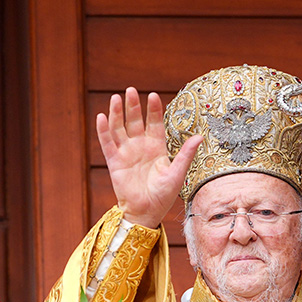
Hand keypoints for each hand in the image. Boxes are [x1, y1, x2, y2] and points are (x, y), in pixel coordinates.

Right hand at [96, 87, 201, 228]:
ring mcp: (126, 153)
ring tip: (115, 98)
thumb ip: (186, 154)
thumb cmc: (163, 195)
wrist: (146, 212)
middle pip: (134, 121)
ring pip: (119, 128)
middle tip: (130, 90)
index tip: (152, 96)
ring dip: (117, 113)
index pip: (154, 123)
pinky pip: (108, 143)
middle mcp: (139, 147)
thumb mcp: (177, 173)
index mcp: (156, 147)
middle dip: (132, 106)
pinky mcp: (114, 162)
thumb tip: (199, 137)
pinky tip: (102, 117)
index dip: (153, 110)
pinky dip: (104, 130)